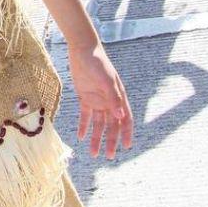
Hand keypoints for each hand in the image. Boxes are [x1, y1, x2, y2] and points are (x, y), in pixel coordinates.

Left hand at [69, 42, 132, 158]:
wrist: (82, 50)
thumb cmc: (98, 62)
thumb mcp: (106, 80)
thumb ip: (113, 97)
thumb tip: (120, 116)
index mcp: (119, 97)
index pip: (125, 119)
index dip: (126, 133)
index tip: (126, 147)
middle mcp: (110, 101)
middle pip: (111, 126)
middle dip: (110, 141)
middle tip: (107, 156)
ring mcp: (97, 100)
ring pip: (98, 124)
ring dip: (96, 138)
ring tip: (93, 153)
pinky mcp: (85, 97)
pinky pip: (85, 116)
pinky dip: (84, 126)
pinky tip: (81, 137)